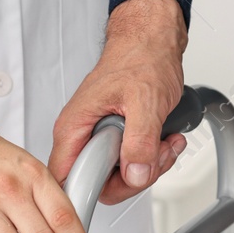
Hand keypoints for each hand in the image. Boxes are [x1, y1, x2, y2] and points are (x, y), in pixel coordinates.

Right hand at [51, 0, 188, 204]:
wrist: (152, 39)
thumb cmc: (140, 57)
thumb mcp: (145, 101)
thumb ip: (139, 141)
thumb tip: (136, 173)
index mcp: (75, 127)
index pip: (66, 180)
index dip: (90, 193)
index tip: (121, 186)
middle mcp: (82, 134)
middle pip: (100, 184)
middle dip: (136, 176)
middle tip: (155, 156)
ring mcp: (99, 136)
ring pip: (121, 174)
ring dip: (151, 164)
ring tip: (166, 142)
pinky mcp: (117, 137)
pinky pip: (133, 161)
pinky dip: (155, 155)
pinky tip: (166, 138)